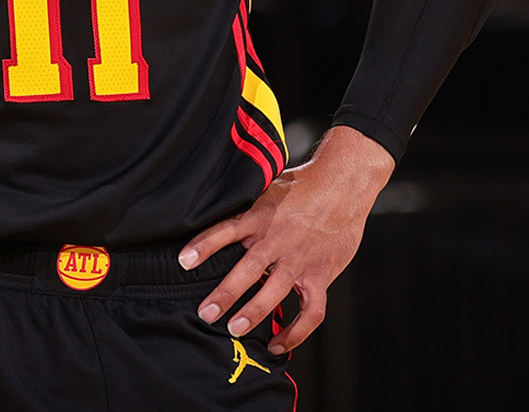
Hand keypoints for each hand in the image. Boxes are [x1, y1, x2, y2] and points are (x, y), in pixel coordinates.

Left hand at [178, 126, 393, 354]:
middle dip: (226, 293)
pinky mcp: (322, 274)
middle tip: (206, 313)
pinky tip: (278, 345)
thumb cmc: (303, 184)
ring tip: (234, 330)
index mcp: (261, 216)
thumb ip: (246, 205)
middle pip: (249, 268)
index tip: (184, 261)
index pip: (227, 230)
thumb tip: (213, 205)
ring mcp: (301, 259)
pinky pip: (311, 311)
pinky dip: (297, 332)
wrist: (345, 183)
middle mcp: (279, 239)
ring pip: (276, 290)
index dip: (204, 245)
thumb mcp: (268, 187)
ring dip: (255, 312)